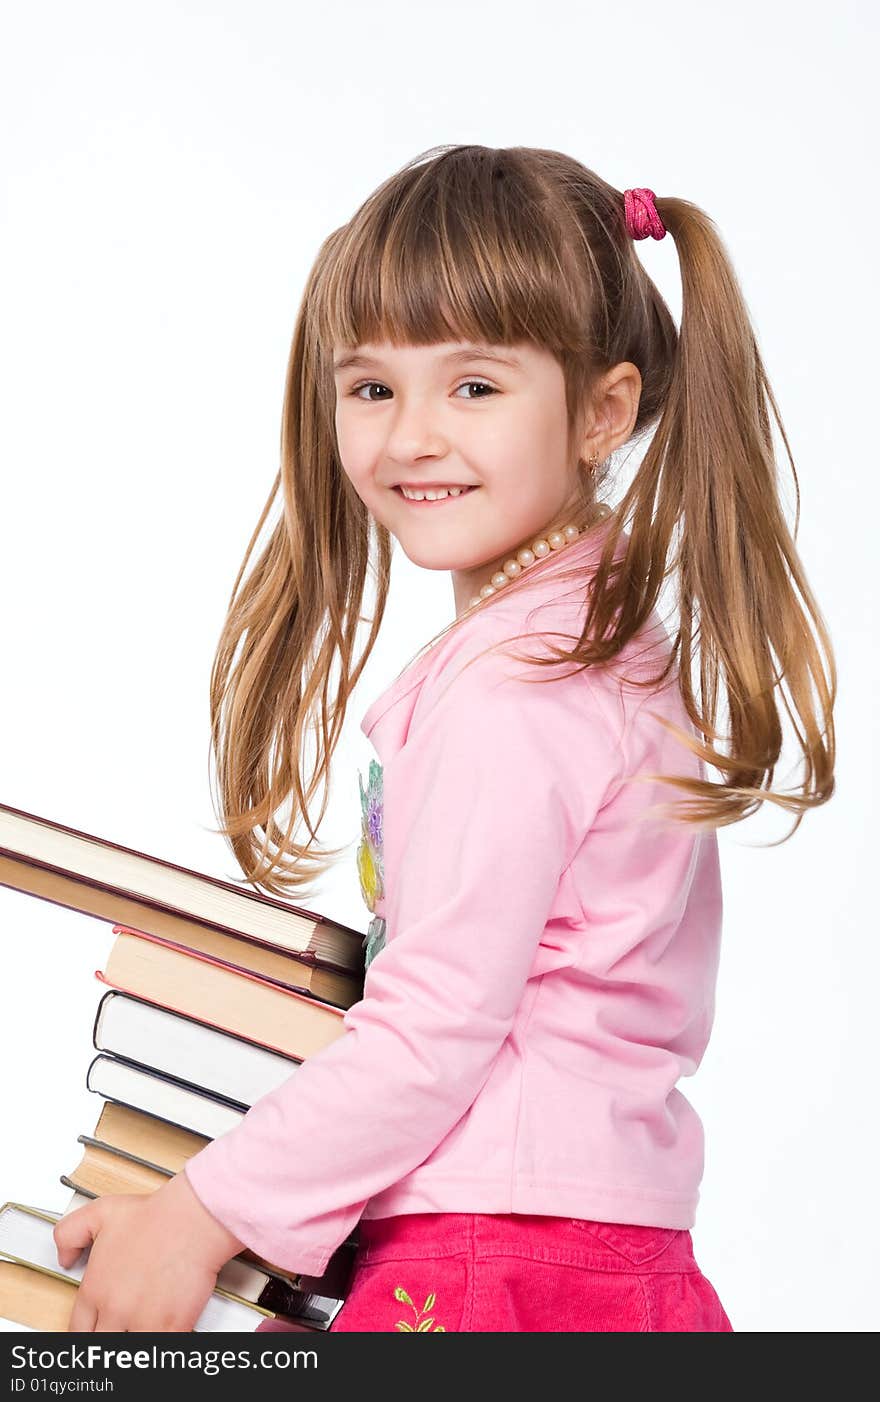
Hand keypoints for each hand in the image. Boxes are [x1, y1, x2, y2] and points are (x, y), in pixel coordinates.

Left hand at [53, 1169, 245, 1331]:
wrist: (192, 1218)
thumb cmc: (156, 1215)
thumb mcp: (100, 1213)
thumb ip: (69, 1234)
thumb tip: (64, 1257)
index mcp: (95, 1289)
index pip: (77, 1331)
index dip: (85, 1333)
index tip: (94, 1329)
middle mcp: (115, 1310)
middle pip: (100, 1346)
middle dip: (109, 1338)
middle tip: (120, 1329)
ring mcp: (143, 1321)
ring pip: (127, 1352)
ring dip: (133, 1342)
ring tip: (140, 1330)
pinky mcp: (172, 1326)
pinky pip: (160, 1350)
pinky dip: (160, 1342)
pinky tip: (163, 1332)